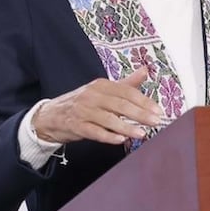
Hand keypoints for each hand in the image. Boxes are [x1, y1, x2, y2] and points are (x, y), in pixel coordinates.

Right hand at [31, 68, 161, 144]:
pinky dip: (108, 136)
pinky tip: (120, 139)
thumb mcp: (103, 90)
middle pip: (120, 105)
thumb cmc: (83, 103)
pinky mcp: (76, 126)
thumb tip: (145, 70)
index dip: (144, 101)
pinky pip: (94, 131)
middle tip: (155, 121)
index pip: (126, 91)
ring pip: (109, 119)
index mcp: (101, 85)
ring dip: (127, 127)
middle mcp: (92, 96)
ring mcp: (83, 111)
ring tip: (142, 133)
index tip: (158, 110)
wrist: (51, 116)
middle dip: (140, 114)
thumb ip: (126, 83)